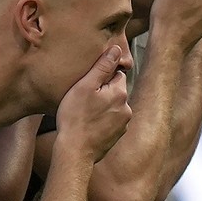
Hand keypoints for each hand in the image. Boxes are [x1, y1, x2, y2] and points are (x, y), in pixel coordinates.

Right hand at [56, 46, 131, 162]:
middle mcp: (127, 108)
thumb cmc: (75, 117)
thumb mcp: (84, 86)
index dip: (100, 77)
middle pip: (115, 90)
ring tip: (84, 112)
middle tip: (83, 97)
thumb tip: (116, 49)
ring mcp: (123, 124)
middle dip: (102, 91)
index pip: (116, 74)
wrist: (75, 151)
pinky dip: (101, 120)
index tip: (87, 83)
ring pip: (112, 106)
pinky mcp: (116, 136)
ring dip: (102, 106)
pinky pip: (110, 121)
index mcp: (120, 93)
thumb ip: (102, 66)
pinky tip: (87, 124)